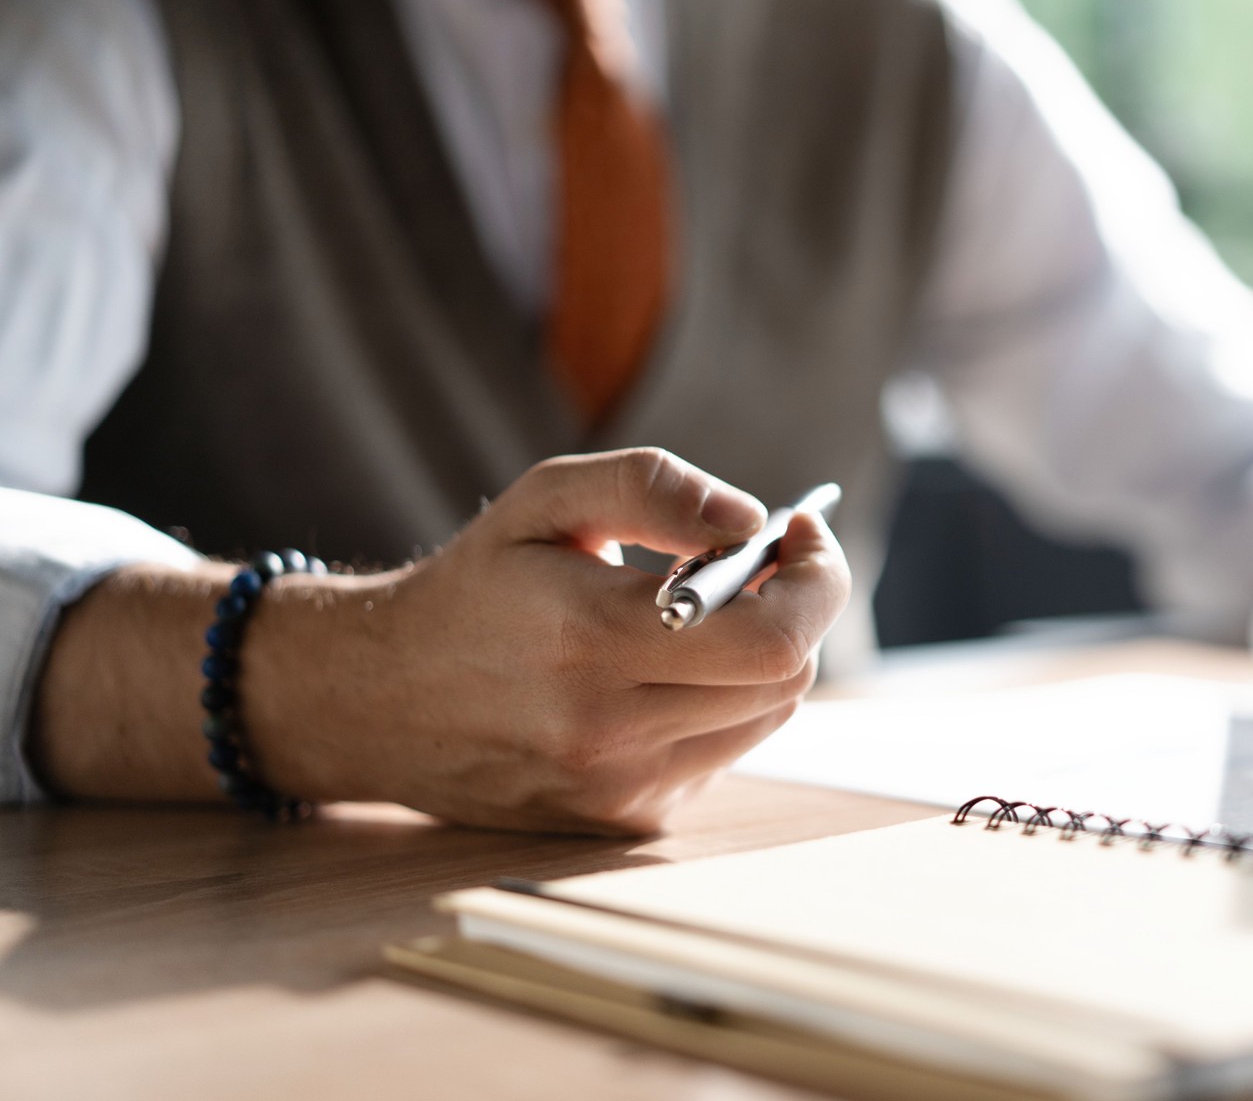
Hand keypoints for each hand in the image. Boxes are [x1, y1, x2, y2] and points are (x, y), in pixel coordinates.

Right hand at [33, 448, 849, 835]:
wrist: (377, 700)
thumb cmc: (474, 587)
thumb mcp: (546, 501)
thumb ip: (653, 489)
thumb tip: (750, 521)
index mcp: (590, 638)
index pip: (773, 637)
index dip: (816, 582)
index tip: (800, 536)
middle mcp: (607, 728)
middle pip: (785, 677)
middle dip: (793, 609)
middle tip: (760, 566)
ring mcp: (617, 786)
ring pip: (764, 716)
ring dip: (758, 658)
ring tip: (697, 621)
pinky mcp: (620, 821)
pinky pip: (720, 753)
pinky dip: (718, 706)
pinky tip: (657, 677)